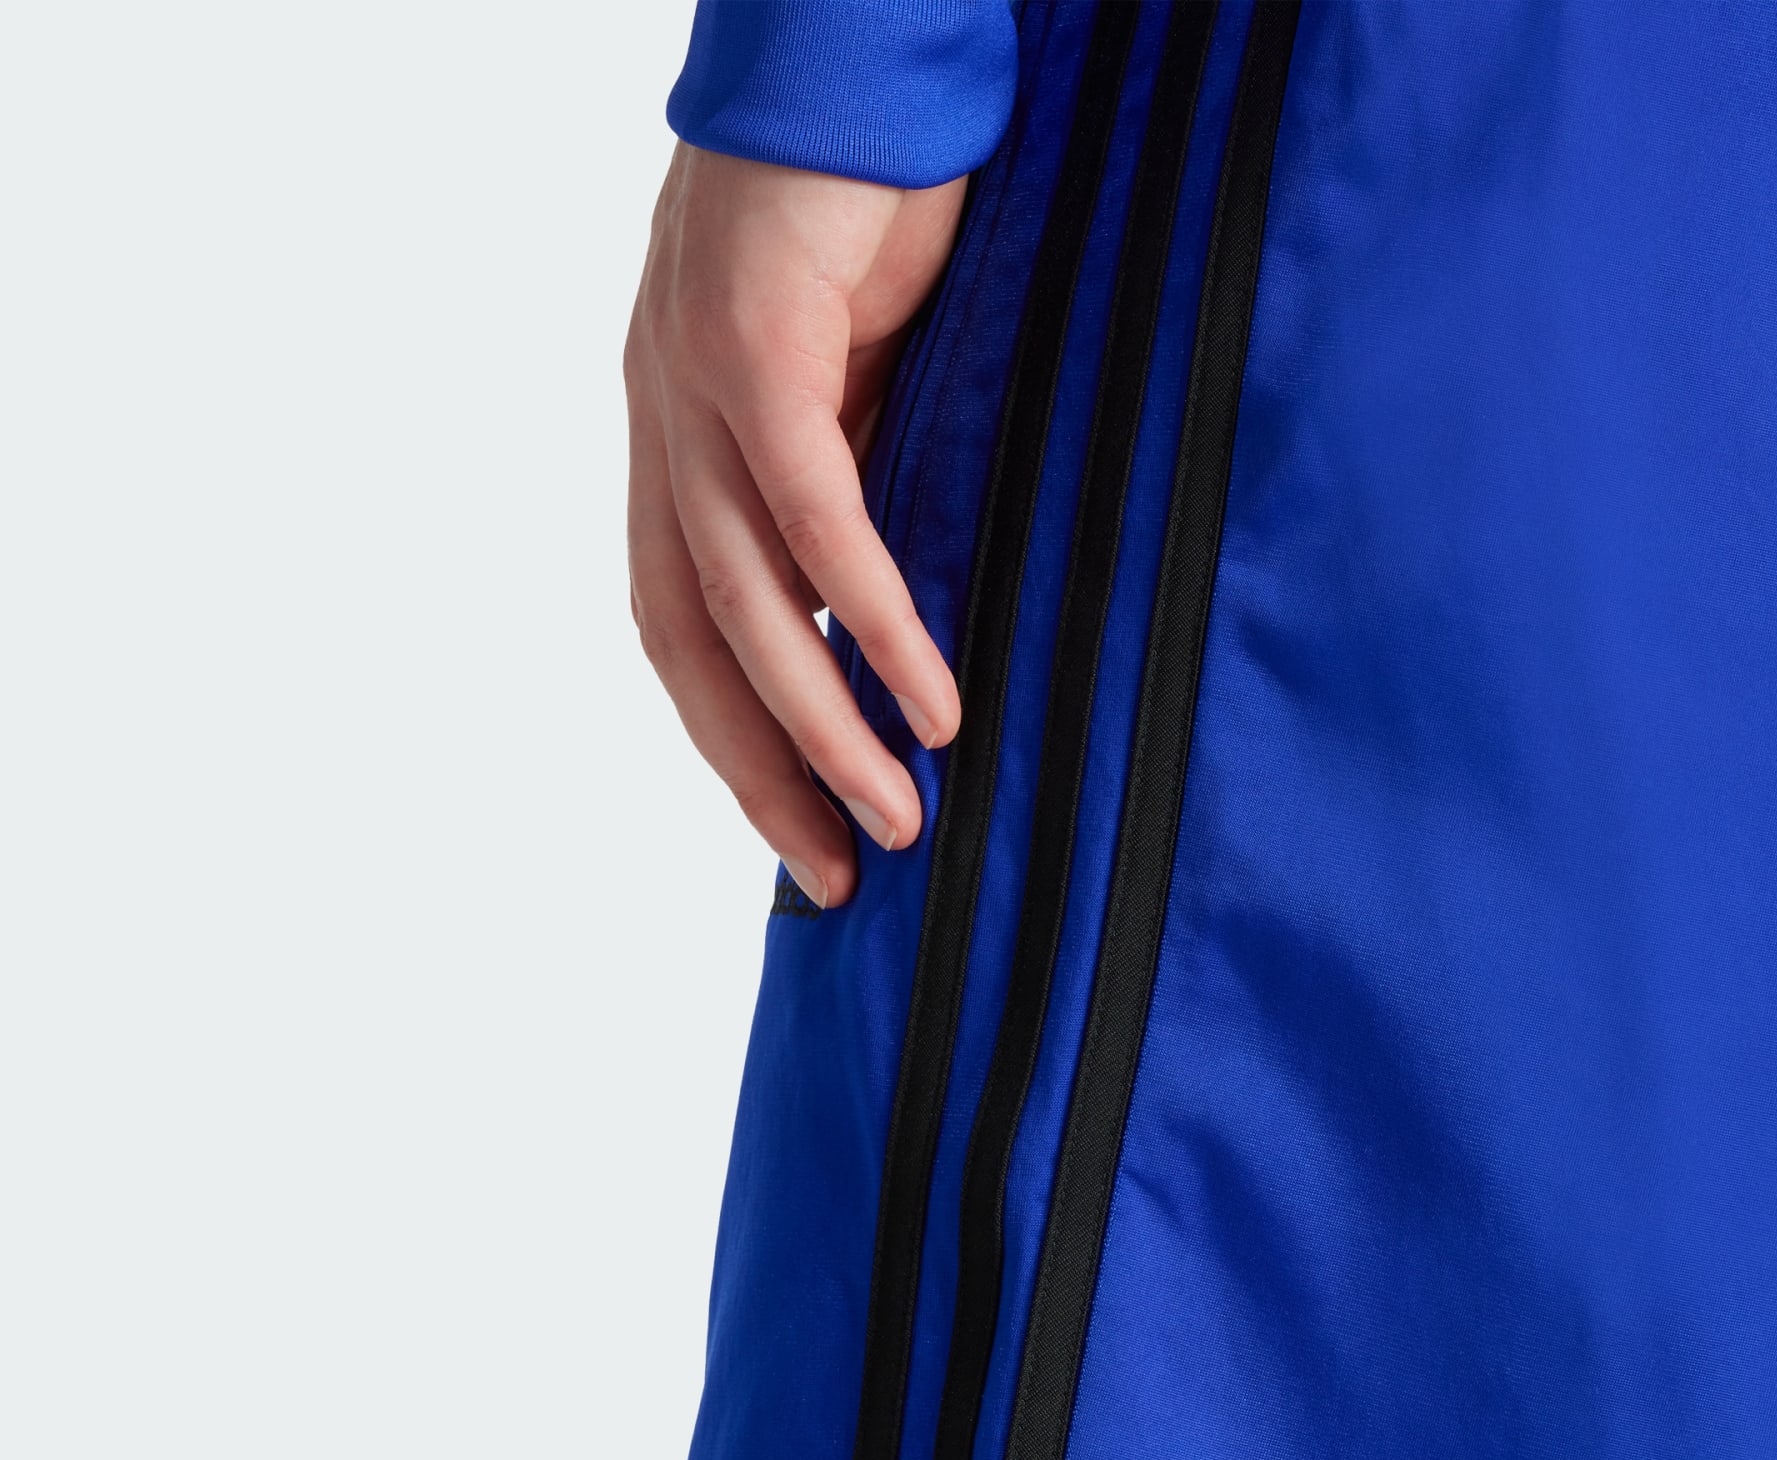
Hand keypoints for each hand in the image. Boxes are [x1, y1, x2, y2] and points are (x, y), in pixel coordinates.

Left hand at [625, 146, 967, 907]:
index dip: (739, 745)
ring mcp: (694, 381)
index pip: (688, 625)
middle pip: (690, 639)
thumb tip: (901, 616)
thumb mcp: (865, 380)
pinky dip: (873, 616)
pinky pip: (813, 512)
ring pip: (743, 598)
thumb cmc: (878, 204)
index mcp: (680, 438)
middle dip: (763, 772)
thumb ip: (861, 485)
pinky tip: (927, 699)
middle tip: (842, 874)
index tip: (809, 839)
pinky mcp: (754, 339)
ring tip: (896, 819)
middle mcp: (664, 420)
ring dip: (821, 725)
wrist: (867, 39)